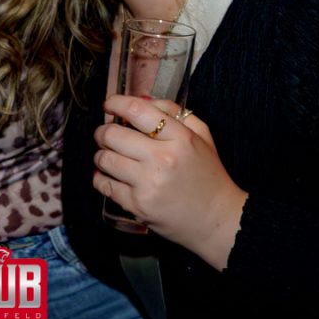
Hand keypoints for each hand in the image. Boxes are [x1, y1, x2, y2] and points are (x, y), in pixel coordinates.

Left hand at [95, 96, 245, 269]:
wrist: (217, 220)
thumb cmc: (208, 175)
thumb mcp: (202, 136)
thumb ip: (174, 112)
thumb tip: (143, 99)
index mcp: (180, 138)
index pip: (137, 111)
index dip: (116, 103)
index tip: (109, 105)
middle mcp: (162, 159)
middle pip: (113, 134)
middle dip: (102, 131)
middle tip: (104, 134)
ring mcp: (148, 184)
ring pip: (104, 159)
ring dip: (100, 154)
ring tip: (108, 155)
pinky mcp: (138, 206)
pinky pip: (104, 184)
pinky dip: (100, 177)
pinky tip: (108, 175)